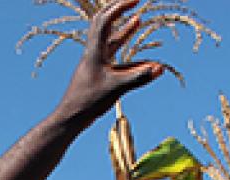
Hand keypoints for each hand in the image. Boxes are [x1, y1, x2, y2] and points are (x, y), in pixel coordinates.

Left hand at [54, 0, 163, 129]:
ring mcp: (96, 63)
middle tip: (133, 2)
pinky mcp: (98, 74)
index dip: (121, 7)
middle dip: (118, 10)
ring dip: (123, 29)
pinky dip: (127, 53)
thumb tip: (160, 68)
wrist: (70, 118)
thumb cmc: (88, 102)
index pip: (106, 20)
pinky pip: (115, 58)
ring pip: (110, 40)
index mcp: (95, 51)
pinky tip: (140, 56)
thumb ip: (139, 77)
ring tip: (137, 19)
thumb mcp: (116, 88)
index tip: (136, 0)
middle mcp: (94, 53)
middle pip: (103, 24)